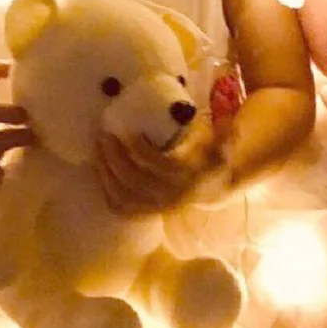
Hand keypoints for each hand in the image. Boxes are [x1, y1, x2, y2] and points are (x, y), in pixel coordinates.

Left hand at [96, 112, 219, 215]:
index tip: (128, 131)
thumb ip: (225, 128)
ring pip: (123, 196)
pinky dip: (106, 190)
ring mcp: (156, 207)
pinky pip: (119, 207)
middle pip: (134, 181)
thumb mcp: (222, 143)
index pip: (159, 165)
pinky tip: (100, 169)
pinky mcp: (145, 211)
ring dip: (105, 172)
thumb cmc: (211, 158)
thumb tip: (228, 116)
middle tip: (104, 135)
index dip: (140, 149)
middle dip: (115, 158)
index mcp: (188, 177)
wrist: (211, 188)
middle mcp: (170, 196)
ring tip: (98, 147)